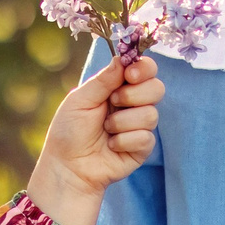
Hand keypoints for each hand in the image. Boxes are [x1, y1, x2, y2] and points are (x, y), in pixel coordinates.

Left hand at [25, 55, 164, 224]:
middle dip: (134, 95)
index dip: (144, 68)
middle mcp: (132, 104)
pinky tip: (111, 146)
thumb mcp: (80, 100)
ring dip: (123, 122)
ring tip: (106, 129)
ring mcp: (139, 126)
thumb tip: (122, 58)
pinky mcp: (142, 147)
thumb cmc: (69, 131)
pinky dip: (124, 141)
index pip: (145, 69)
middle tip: (114, 102)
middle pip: (157, 88)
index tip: (130, 75)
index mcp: (118, 87)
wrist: (68, 167)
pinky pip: (146, 137)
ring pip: (151, 114)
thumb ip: (103, 80)